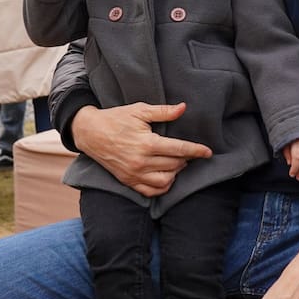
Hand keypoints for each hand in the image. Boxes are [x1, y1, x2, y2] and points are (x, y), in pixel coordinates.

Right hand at [71, 103, 211, 195]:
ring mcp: (134, 174)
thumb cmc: (115, 118)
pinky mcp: (128, 181)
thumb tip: (183, 108)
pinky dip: (163, 186)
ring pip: (166, 180)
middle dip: (186, 159)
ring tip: (176, 163)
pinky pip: (151, 191)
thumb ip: (163, 111)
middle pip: (175, 165)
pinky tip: (166, 176)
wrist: (90, 132)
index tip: (208, 152)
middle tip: (187, 152)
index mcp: (146, 143)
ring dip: (176, 173)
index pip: (179, 149)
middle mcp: (141, 162)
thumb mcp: (139, 110)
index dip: (196, 151)